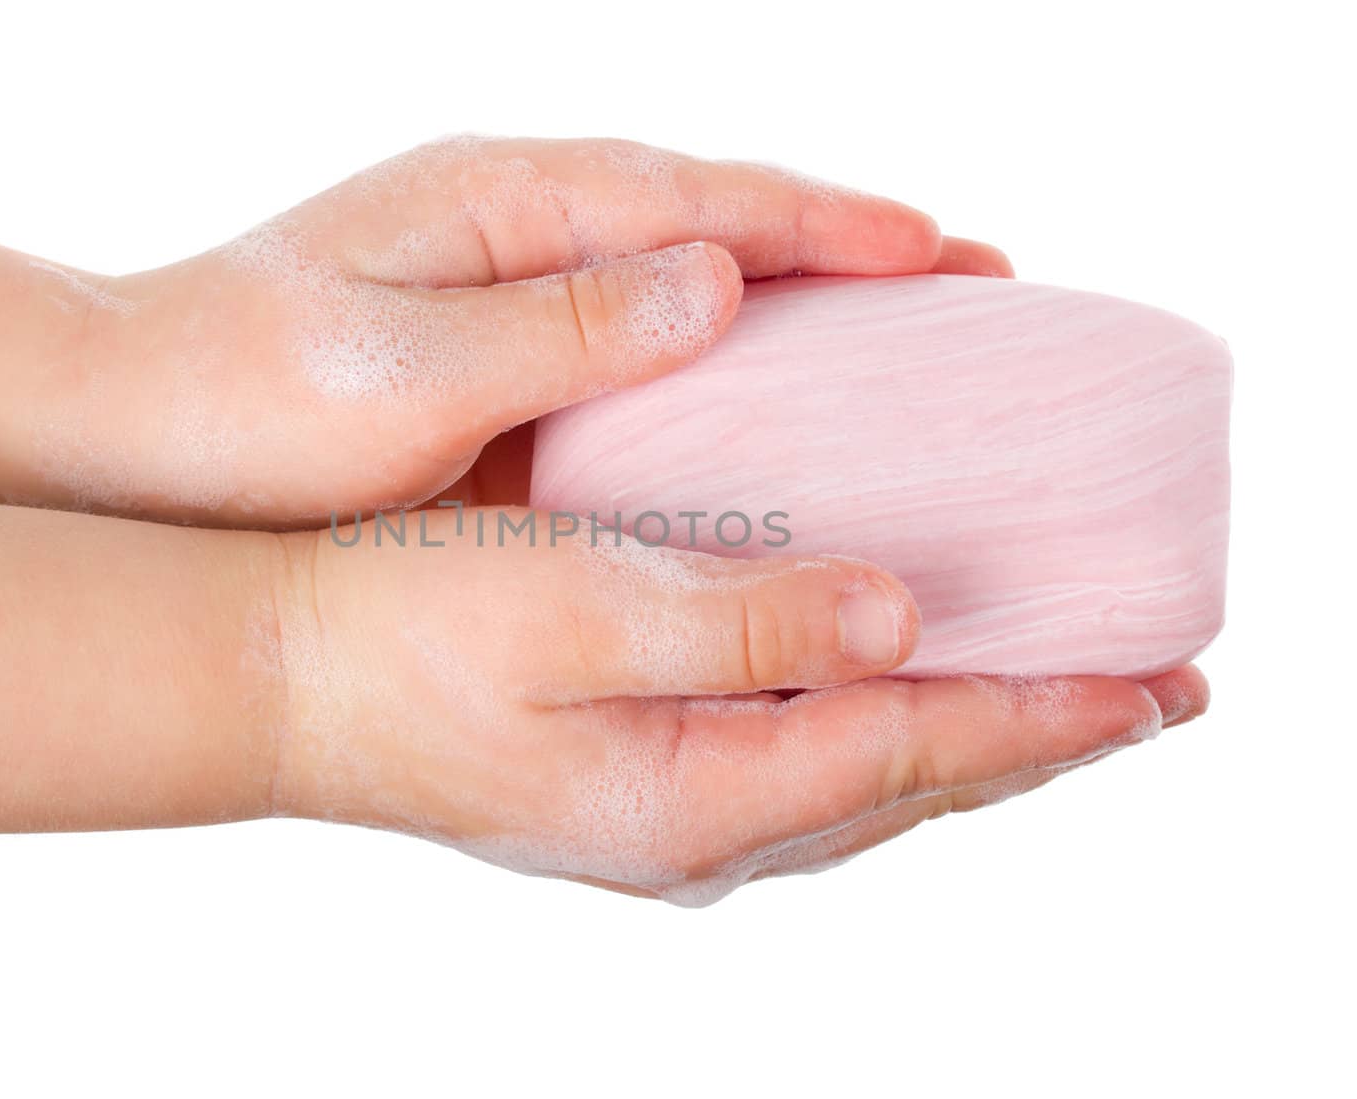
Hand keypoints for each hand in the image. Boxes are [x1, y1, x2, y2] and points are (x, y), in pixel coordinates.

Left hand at [34, 136, 1010, 523]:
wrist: (126, 444)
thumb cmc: (241, 403)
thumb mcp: (402, 371)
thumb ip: (559, 327)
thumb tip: (716, 280)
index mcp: (504, 204)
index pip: (703, 196)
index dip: (833, 222)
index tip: (945, 251)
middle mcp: (521, 230)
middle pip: (717, 224)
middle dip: (846, 252)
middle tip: (972, 285)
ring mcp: (513, 293)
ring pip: (688, 288)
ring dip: (799, 312)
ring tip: (911, 347)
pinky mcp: (500, 363)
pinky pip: (640, 353)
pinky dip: (722, 373)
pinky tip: (777, 418)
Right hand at [269, 510, 1203, 904]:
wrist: (275, 676)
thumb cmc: (403, 631)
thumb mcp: (575, 604)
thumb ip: (745, 620)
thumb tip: (896, 617)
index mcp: (695, 795)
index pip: (918, 754)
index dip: (1047, 717)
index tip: (1158, 685)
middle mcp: (695, 830)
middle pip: (910, 787)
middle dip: (1034, 739)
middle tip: (1146, 694)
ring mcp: (660, 817)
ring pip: (860, 785)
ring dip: (962, 739)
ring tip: (1046, 695)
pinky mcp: (629, 784)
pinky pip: (797, 766)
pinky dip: (873, 727)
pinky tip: (885, 684)